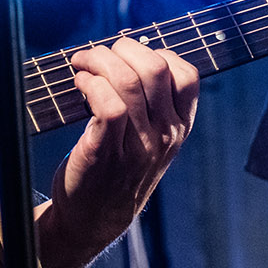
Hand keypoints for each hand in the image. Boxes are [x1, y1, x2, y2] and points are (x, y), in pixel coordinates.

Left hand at [48, 37, 199, 258]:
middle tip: (100, 53)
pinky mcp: (105, 152)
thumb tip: (129, 54)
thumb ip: (152, 105)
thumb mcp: (151, 141)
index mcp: (178, 128)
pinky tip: (79, 84)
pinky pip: (106, 104)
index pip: (188, 75)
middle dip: (123, 48)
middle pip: (155, 68)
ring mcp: (137, 145)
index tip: (131, 56)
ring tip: (83, 64)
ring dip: (98, 60)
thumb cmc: (117, 170)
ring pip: (127, 81)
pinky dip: (90, 84)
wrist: (93, 220)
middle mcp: (164, 136)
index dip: (158, 52)